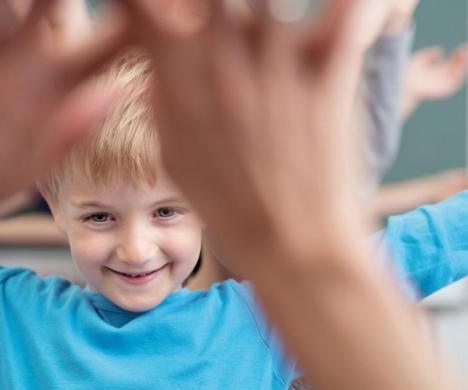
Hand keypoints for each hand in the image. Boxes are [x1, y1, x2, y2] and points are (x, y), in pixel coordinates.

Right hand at [127, 0, 449, 389]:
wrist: (293, 248)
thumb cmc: (231, 209)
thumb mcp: (175, 157)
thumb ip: (162, 99)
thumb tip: (159, 59)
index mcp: (177, 88)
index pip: (149, 8)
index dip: (152, 5)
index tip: (165, 15)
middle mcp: (221, 68)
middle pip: (216, 0)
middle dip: (213, 11)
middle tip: (221, 28)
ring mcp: (277, 72)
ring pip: (273, 3)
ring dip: (272, 15)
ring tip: (270, 52)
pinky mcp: (329, 82)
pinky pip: (348, 17)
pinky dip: (355, 9)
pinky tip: (352, 11)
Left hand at [402, 44, 467, 118]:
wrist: (404, 83)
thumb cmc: (407, 72)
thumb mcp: (419, 59)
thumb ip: (429, 54)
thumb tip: (441, 50)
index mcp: (434, 73)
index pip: (449, 64)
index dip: (457, 56)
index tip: (462, 46)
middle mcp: (439, 80)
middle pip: (455, 69)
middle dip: (462, 59)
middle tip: (465, 48)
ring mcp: (442, 85)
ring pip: (458, 75)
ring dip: (464, 65)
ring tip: (465, 53)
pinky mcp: (444, 90)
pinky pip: (457, 82)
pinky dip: (461, 73)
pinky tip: (463, 62)